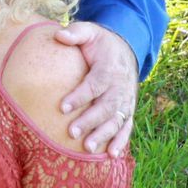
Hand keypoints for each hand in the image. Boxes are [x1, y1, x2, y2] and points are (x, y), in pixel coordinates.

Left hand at [53, 23, 138, 156]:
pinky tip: (112, 155)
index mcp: (109, 69)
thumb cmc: (101, 43)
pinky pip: (126, 127)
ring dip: (103, 135)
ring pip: (116, 121)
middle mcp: (120, 87)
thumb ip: (76, 33)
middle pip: (105, 107)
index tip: (62, 107)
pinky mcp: (127, 110)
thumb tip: (59, 35)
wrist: (126, 49)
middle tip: (71, 132)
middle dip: (89, 121)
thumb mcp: (90, 32)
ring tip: (88, 148)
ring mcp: (125, 101)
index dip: (80, 96)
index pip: (94, 84)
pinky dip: (121, 142)